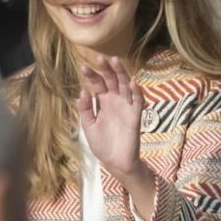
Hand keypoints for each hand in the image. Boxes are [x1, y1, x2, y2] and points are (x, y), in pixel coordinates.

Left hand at [78, 56, 144, 180]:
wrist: (115, 162)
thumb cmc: (102, 144)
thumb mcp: (89, 126)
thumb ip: (85, 109)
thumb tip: (83, 91)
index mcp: (103, 103)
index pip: (98, 84)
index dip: (92, 76)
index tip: (83, 68)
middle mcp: (115, 102)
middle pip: (112, 81)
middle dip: (106, 69)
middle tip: (99, 58)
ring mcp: (126, 108)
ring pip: (125, 86)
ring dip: (121, 74)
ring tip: (115, 61)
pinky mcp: (135, 117)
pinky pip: (138, 102)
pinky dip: (136, 93)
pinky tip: (131, 83)